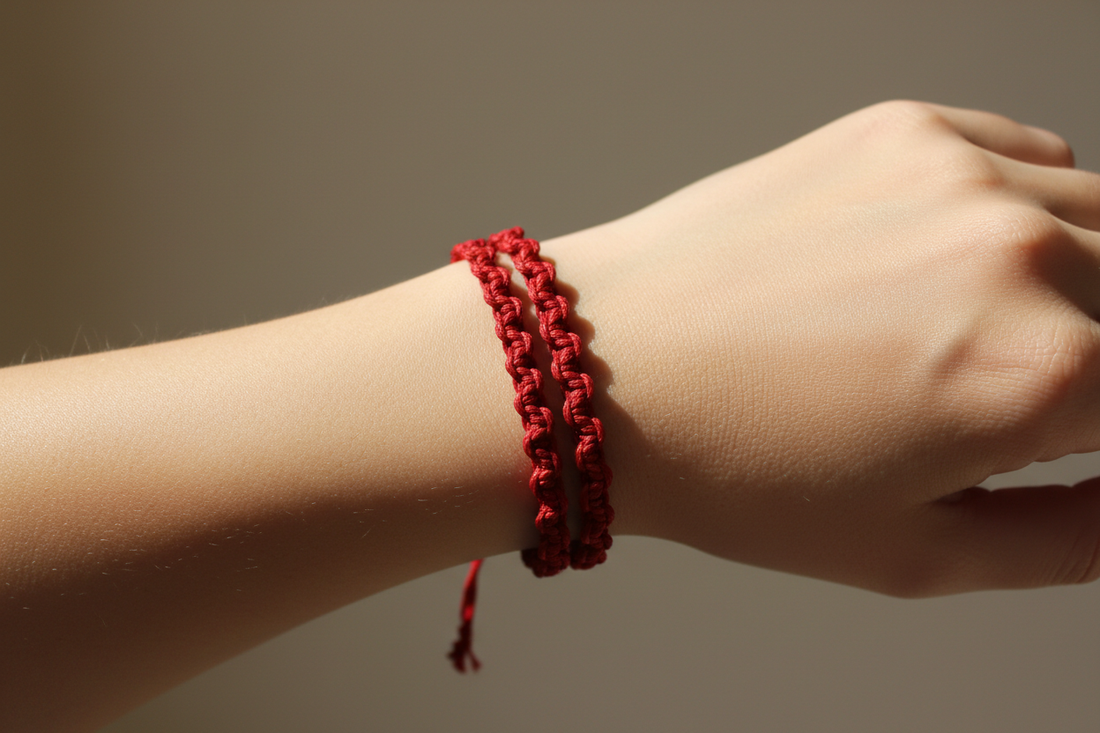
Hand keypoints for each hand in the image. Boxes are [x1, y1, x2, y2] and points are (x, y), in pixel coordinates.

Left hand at [547, 100, 1099, 595]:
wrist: (601, 366)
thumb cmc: (731, 466)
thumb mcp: (912, 552)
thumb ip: (1065, 540)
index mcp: (1040, 373)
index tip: (1071, 437)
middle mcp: (1019, 254)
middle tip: (1025, 395)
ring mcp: (958, 176)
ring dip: (1085, 283)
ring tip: (992, 336)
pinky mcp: (902, 130)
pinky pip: (1028, 159)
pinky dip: (1029, 210)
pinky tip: (959, 263)